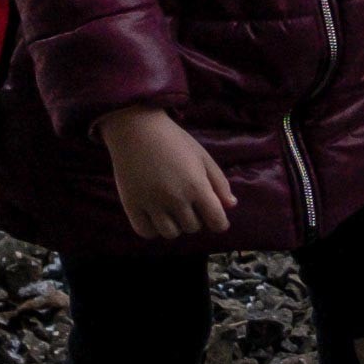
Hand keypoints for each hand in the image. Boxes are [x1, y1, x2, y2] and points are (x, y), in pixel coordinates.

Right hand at [101, 106, 234, 240]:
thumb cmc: (174, 140)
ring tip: (172, 210)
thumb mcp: (203, 157)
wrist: (136, 130)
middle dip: (196, 218)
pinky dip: (153, 229)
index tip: (216, 219)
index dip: (219, 222)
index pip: (216, 221)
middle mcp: (175, 199)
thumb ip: (219, 183)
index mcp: (197, 186)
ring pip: (171, 233)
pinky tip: (155, 216)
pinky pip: (146, 232)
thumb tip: (231, 206)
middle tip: (189, 203)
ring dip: (175, 225)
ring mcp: (152, 204)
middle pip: (193, 227)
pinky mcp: (131, 206)